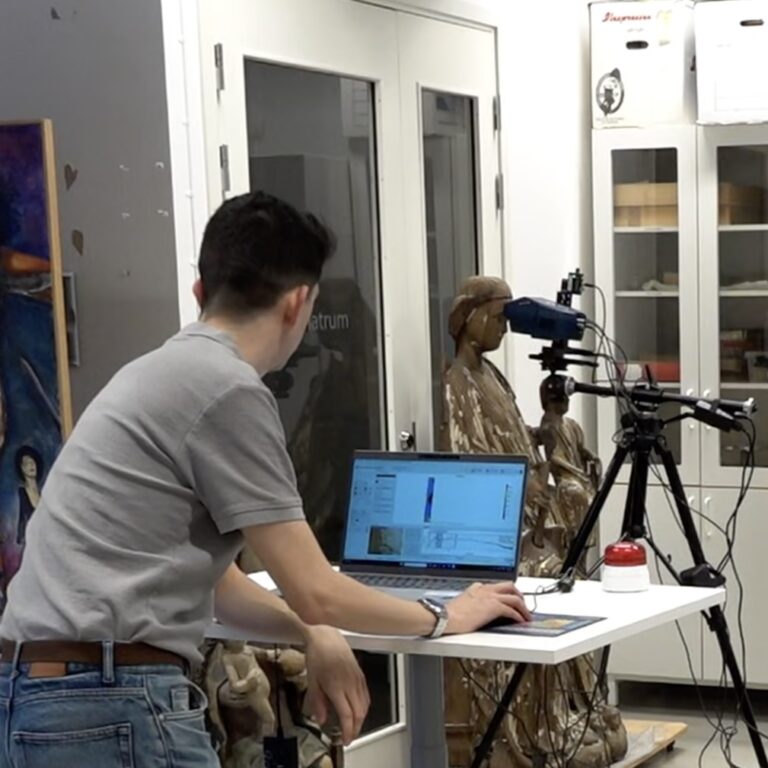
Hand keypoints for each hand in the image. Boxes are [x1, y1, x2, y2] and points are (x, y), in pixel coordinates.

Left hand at [302, 625, 369, 744]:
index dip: (347, 731)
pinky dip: (364, 706)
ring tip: (353, 726)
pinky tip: (359, 709)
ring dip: (361, 719)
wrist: (326, 634)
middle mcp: (350, 683)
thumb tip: (321, 718)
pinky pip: (366, 694)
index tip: (345, 740)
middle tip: (349, 737)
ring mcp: (357, 678)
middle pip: (359, 713)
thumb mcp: (312, 680)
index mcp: (337, 687)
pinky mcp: (360, 673)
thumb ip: (318, 702)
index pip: (347, 715)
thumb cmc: (318, 654)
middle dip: (355, 728)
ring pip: (365, 705)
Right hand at [444, 581, 531, 633]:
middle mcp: (485, 589)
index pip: (497, 586)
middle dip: (519, 595)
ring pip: (514, 597)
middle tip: (523, 605)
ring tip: (526, 616)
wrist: (445, 616)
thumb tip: (476, 612)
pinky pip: (512, 610)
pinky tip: (520, 621)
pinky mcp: (493, 607)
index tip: (510, 599)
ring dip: (523, 607)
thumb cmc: (449, 614)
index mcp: (477, 588)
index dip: (506, 593)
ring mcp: (490, 596)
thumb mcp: (462, 603)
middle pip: (509, 586)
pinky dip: (519, 616)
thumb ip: (472, 603)